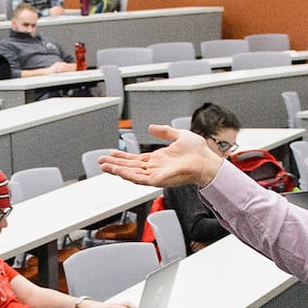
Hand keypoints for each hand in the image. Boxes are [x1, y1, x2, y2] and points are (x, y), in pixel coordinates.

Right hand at [99, 124, 225, 188]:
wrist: (207, 161)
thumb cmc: (198, 152)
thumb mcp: (178, 135)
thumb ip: (164, 132)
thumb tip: (151, 127)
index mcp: (158, 159)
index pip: (135, 159)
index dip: (122, 157)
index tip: (110, 153)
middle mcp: (155, 168)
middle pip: (130, 166)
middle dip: (114, 164)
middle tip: (100, 161)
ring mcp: (156, 175)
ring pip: (131, 173)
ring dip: (117, 170)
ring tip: (103, 166)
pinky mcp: (158, 180)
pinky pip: (139, 178)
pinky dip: (127, 175)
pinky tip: (118, 171)